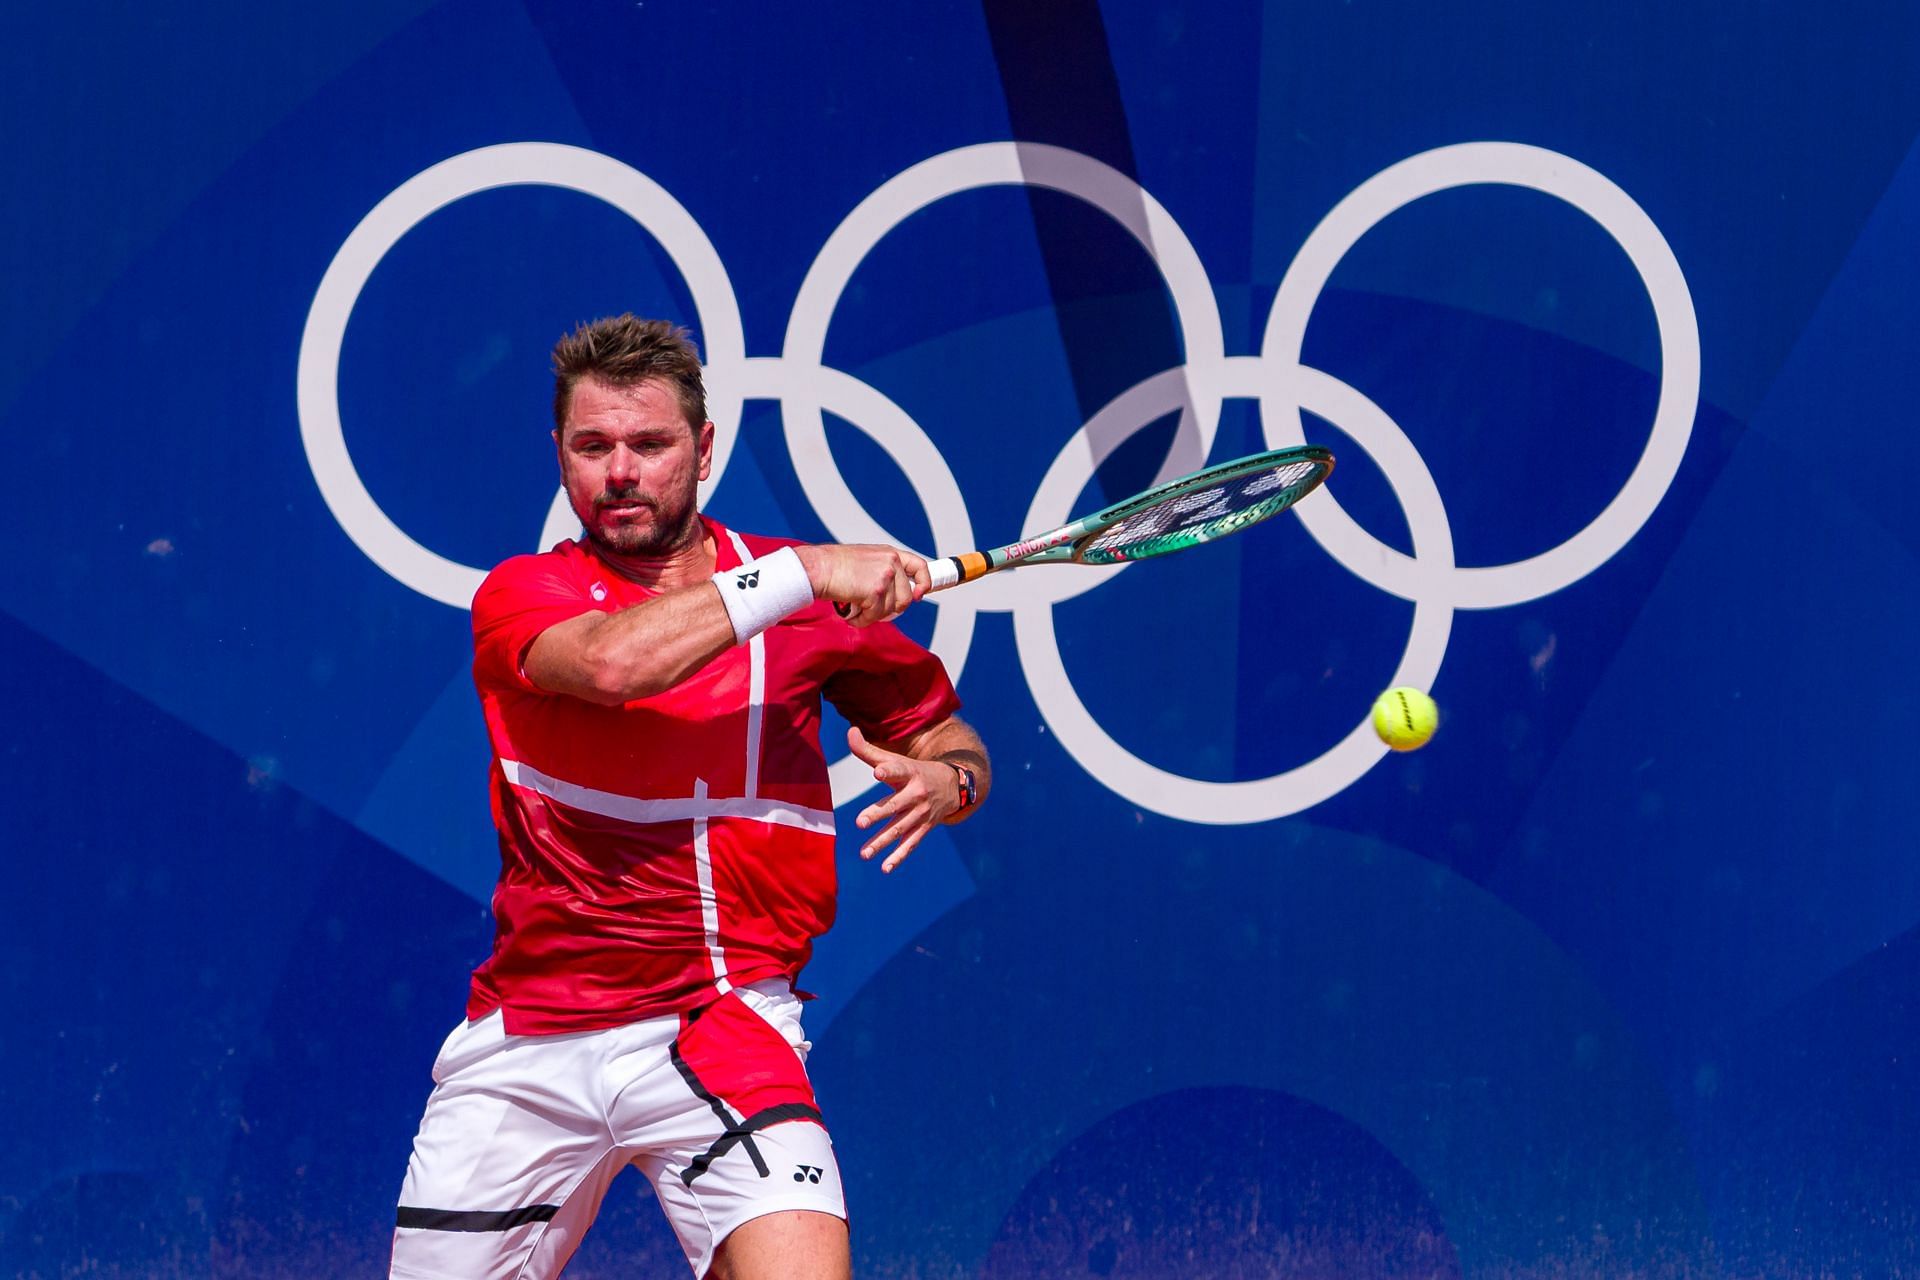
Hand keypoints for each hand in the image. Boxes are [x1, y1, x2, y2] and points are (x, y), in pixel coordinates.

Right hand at [795, 544, 928, 625]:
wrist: (818, 568)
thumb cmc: (834, 566)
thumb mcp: (866, 560)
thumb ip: (882, 571)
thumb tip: (892, 594)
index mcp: (889, 553)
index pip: (919, 566)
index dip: (924, 582)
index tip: (919, 594)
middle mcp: (890, 563)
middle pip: (905, 598)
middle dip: (889, 609)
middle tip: (871, 609)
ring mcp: (884, 576)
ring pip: (890, 610)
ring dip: (871, 615)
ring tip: (855, 609)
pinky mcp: (876, 591)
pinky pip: (875, 616)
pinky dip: (862, 620)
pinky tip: (850, 614)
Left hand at [848, 726, 959, 871]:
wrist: (954, 784)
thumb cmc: (915, 771)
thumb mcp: (897, 759)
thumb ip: (869, 750)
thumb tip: (849, 731)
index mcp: (909, 773)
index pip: (898, 770)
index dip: (888, 769)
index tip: (877, 772)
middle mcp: (916, 794)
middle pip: (895, 805)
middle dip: (878, 813)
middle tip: (860, 822)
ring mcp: (921, 813)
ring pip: (900, 829)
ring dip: (882, 842)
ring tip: (864, 854)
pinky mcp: (924, 828)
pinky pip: (911, 844)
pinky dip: (899, 856)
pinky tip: (884, 868)